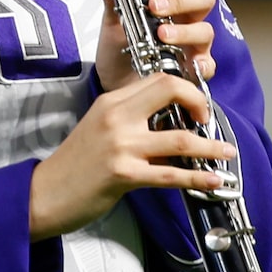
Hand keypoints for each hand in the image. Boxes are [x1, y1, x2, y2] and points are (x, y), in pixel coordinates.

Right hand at [28, 71, 236, 241]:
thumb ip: (129, 118)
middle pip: (170, 92)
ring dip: (210, 147)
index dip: (185, 88)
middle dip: (200, 104)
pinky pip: (170, 175)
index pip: (156, 79)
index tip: (196, 105)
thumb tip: (168, 121)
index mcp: (110, 102)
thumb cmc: (73, 165)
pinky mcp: (124, 174)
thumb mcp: (98, 127)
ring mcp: (120, 145)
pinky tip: (212, 180)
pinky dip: (197, 178)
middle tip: (209, 120)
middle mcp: (116, 117)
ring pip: (179, 139)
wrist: (45, 192)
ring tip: (226, 152)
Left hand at [94, 0, 219, 92]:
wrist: (115, 83)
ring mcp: (191, 42)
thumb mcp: (112, 19)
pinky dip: (201, 64)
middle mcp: (182, 16)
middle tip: (155, 7)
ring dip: (184, 31)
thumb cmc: (119, 48)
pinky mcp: (192, 68)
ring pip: (205, 29)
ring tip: (161, 36)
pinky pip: (207, 65)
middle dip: (180, 0)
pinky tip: (188, 65)